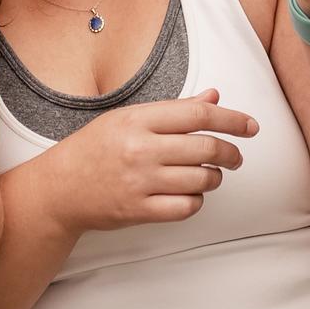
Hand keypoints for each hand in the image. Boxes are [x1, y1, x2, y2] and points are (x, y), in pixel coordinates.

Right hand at [44, 92, 260, 232]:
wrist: (59, 189)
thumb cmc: (94, 149)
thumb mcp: (128, 119)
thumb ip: (173, 110)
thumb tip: (214, 97)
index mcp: (137, 120)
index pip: (197, 115)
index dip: (231, 119)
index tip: (250, 126)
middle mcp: (140, 150)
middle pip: (205, 148)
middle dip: (230, 152)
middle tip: (236, 156)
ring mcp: (139, 182)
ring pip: (201, 179)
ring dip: (214, 177)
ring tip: (209, 174)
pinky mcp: (138, 211)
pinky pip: (186, 206)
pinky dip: (197, 200)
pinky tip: (190, 194)